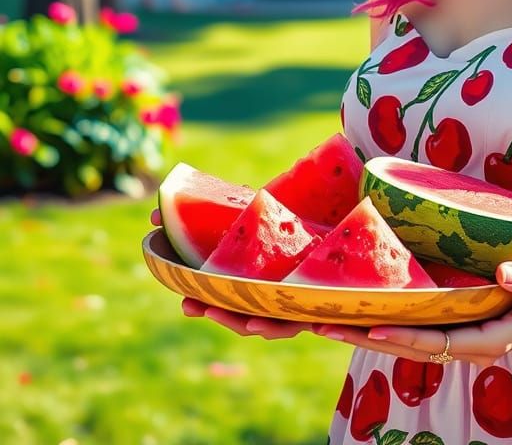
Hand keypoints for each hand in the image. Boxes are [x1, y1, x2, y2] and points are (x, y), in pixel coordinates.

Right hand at [150, 208, 314, 339]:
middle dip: (224, 317)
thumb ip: (203, 216)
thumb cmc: (277, 226)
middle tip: (207, 310)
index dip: (202, 304)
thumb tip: (152, 218)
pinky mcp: (316, 305)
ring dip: (260, 327)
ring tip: (250, 324)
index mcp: (245, 288)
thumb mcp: (244, 217)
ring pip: (272, 327)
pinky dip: (303, 323)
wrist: (326, 233)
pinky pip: (308, 320)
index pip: (219, 303)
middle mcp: (266, 302)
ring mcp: (291, 307)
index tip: (186, 302)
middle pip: (241, 319)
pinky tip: (306, 321)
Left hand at [312, 262, 511, 365]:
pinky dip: (390, 324)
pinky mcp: (458, 327)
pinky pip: (419, 332)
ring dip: (372, 333)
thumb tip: (503, 271)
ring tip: (330, 322)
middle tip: (326, 325)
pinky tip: (365, 312)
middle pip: (413, 349)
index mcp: (492, 340)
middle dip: (370, 338)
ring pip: (410, 344)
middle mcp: (471, 345)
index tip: (373, 326)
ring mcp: (462, 339)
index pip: (441, 344)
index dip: (407, 337)